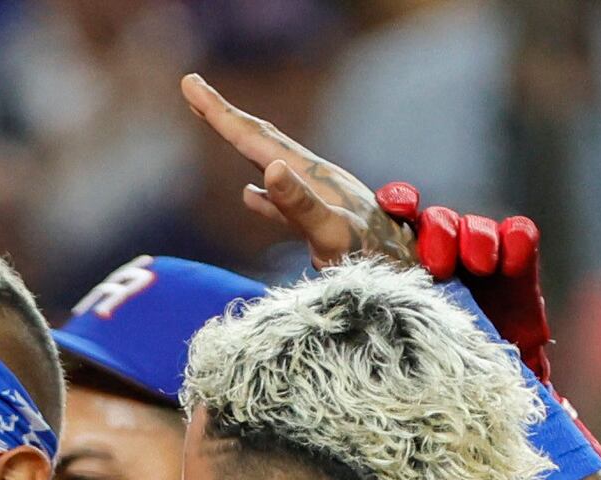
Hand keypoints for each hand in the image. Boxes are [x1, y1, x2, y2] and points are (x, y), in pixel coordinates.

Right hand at [180, 74, 394, 268]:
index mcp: (308, 176)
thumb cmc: (374, 261)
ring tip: (218, 124)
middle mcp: (312, 178)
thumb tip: (270, 170)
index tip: (191, 85)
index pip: (255, 138)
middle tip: (192, 87)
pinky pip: (281, 202)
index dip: (221, 114)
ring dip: (240, 143)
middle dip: (224, 115)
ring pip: (268, 162)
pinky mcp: (321, 224)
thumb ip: (300, 205)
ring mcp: (317, 198)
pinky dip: (262, 194)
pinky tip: (248, 196)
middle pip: (259, 139)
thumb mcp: (333, 234)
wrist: (409, 272)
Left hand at [384, 188, 550, 384]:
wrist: (485, 388)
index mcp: (409, 264)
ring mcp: (482, 257)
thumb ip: (378, 318)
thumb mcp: (400, 345)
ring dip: (477, 239)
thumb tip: (366, 297)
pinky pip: (521, 235)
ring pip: (477, 226)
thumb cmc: (435, 366)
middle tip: (440, 266)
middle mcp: (445, 254)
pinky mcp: (519, 265)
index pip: (401, 214)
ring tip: (479, 267)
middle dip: (439, 234)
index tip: (395, 207)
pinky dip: (517, 242)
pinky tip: (509, 263)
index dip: (399, 201)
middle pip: (439, 221)